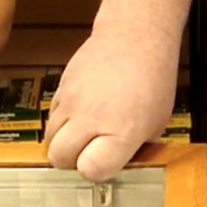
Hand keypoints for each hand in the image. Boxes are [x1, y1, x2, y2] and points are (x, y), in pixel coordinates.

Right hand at [44, 26, 176, 181]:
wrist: (135, 35)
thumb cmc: (152, 75)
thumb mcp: (156, 121)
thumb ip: (133, 147)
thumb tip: (116, 163)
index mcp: (121, 131)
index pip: (90, 170)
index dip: (95, 171)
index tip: (102, 164)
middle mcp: (92, 117)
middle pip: (60, 158)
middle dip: (72, 161)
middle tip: (87, 152)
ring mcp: (72, 100)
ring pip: (50, 137)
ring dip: (64, 140)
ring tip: (84, 131)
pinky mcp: (61, 86)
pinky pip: (51, 114)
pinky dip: (61, 120)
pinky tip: (80, 112)